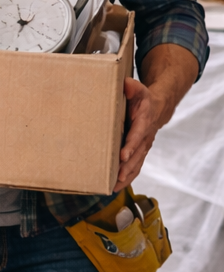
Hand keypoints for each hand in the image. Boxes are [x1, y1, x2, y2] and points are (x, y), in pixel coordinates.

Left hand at [116, 75, 167, 189]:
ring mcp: (144, 146)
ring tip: (114, 186)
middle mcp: (145, 136)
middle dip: (127, 166)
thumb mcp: (137, 88)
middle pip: (137, 154)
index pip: (137, 135)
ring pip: (136, 164)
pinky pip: (135, 167)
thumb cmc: (142, 98)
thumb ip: (131, 87)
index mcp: (144, 121)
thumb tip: (125, 84)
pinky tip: (116, 187)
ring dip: (126, 176)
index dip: (131, 145)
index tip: (123, 155)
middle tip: (117, 176)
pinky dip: (127, 178)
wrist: (157, 107)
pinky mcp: (140, 152)